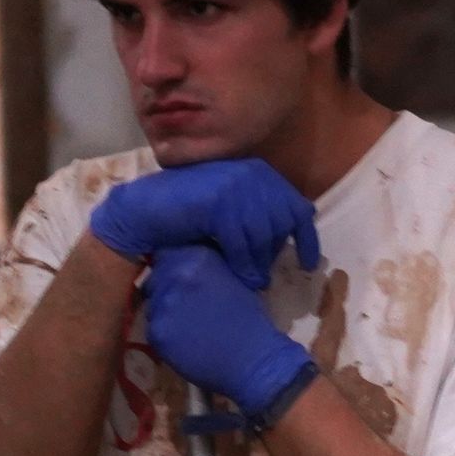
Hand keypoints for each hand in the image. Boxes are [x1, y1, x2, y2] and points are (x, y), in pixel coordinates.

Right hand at [88, 158, 320, 287]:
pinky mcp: (219, 203)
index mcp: (260, 173)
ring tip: (254, 282)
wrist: (146, 208)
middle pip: (282, 222)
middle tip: (263, 276)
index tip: (309, 264)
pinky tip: (242, 276)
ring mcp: (235, 186)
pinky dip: (244, 262)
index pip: (298, 207)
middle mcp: (253, 175)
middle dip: (274, 253)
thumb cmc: (187, 212)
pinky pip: (242, 241)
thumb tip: (286, 236)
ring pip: (263, 233)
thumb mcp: (229, 208)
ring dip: (260, 263)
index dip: (306, 238)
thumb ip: (257, 214)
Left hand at [144, 244, 319, 422]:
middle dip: (165, 289)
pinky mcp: (157, 331)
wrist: (252, 359)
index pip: (167, 253)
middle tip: (185, 307)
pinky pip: (153, 330)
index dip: (171, 266)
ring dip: (164, 313)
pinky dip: (166, 336)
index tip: (179, 279)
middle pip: (155, 278)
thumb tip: (186, 265)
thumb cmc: (250, 320)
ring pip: (152, 305)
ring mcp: (163, 303)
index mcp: (197, 257)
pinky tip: (186, 343)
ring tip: (188, 328)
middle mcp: (176, 275)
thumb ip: (206, 269)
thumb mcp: (233, 279)